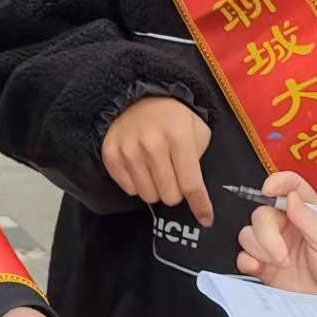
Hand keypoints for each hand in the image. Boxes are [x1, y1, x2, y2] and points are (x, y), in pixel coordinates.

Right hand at [102, 97, 213, 225]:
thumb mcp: (197, 130)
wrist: (140, 96)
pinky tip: (141, 167)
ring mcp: (128, 150)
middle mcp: (152, 144)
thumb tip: (197, 196)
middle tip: (175, 178)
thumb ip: (199, 160)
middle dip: (176, 192)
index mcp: (178, 137)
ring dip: (156, 189)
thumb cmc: (175, 118)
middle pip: (169, 196)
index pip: (191, 184)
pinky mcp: (111, 154)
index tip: (205, 220)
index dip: (200, 206)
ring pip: (148, 196)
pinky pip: (129, 189)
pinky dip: (138, 183)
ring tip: (158, 171)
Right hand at [236, 171, 316, 295]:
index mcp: (306, 211)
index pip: (290, 185)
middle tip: (284, 255)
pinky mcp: (264, 264)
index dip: (278, 182)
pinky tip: (260, 267)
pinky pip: (243, 256)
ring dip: (261, 250)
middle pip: (260, 214)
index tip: (269, 189)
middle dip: (267, 235)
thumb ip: (309, 218)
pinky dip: (247, 261)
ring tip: (281, 264)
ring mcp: (273, 244)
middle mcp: (286, 224)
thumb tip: (291, 196)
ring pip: (248, 234)